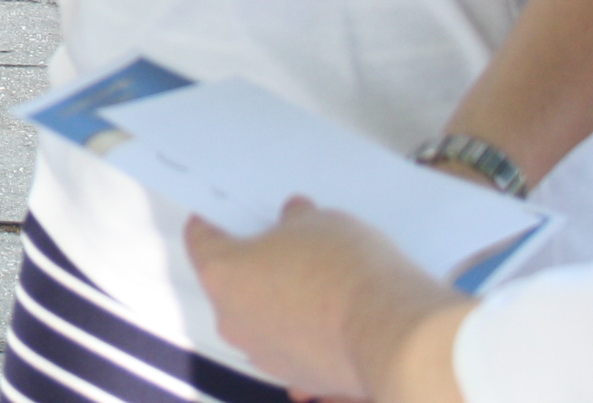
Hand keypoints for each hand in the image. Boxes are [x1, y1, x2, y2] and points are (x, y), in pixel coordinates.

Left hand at [185, 200, 463, 400]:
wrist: (392, 335)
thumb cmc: (347, 270)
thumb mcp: (319, 221)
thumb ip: (295, 220)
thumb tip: (295, 218)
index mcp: (223, 274)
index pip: (200, 241)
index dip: (211, 224)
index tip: (219, 216)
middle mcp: (232, 320)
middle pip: (230, 283)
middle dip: (253, 263)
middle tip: (283, 245)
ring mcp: (263, 354)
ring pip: (260, 317)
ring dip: (278, 300)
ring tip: (317, 281)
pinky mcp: (296, 377)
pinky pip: (289, 344)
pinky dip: (302, 329)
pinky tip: (331, 315)